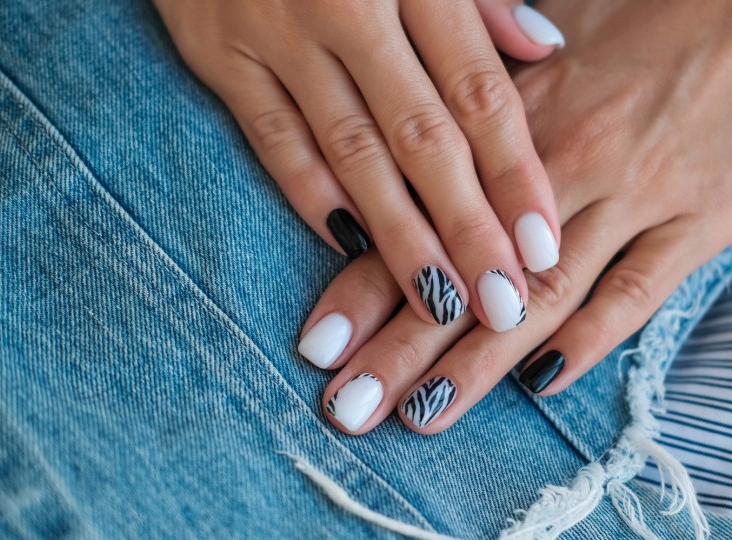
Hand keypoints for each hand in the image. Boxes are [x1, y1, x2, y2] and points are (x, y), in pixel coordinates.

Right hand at [154, 0, 565, 331]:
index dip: (515, 172)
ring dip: (400, 233)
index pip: (477, 92)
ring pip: (353, 151)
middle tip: (504, 301)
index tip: (543, 244)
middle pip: (423, 137)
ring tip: (440, 300)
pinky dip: (310, 193)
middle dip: (468, 227)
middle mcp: (349, 9)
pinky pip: (273, 138)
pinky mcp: (221, 56)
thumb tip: (542, 50)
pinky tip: (348, 248)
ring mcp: (279, 36)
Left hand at [297, 0, 731, 433]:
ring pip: (544, 296)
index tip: (318, 344)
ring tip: (420, 415)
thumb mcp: (538, 40)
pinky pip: (641, 291)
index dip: (364, 287)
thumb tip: (394, 127)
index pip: (419, 220)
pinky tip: (540, 384)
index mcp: (508, 122)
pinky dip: (593, 340)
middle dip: (402, 350)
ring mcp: (634, 197)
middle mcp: (563, 168)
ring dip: (478, 364)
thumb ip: (469, 96)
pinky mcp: (699, 221)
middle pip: (470, 275)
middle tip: (347, 407)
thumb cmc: (634, 19)